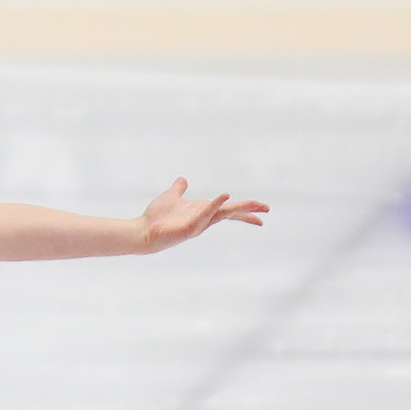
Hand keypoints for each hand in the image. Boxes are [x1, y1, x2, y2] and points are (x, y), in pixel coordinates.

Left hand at [135, 179, 267, 252]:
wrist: (143, 230)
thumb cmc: (157, 218)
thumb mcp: (171, 197)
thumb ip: (178, 189)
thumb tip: (183, 179)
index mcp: (203, 211)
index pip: (228, 210)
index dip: (244, 210)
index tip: (262, 209)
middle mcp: (204, 219)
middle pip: (231, 213)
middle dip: (248, 211)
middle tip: (267, 209)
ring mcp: (198, 224)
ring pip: (223, 214)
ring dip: (239, 208)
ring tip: (256, 203)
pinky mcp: (189, 228)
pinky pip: (204, 214)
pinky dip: (214, 205)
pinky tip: (224, 196)